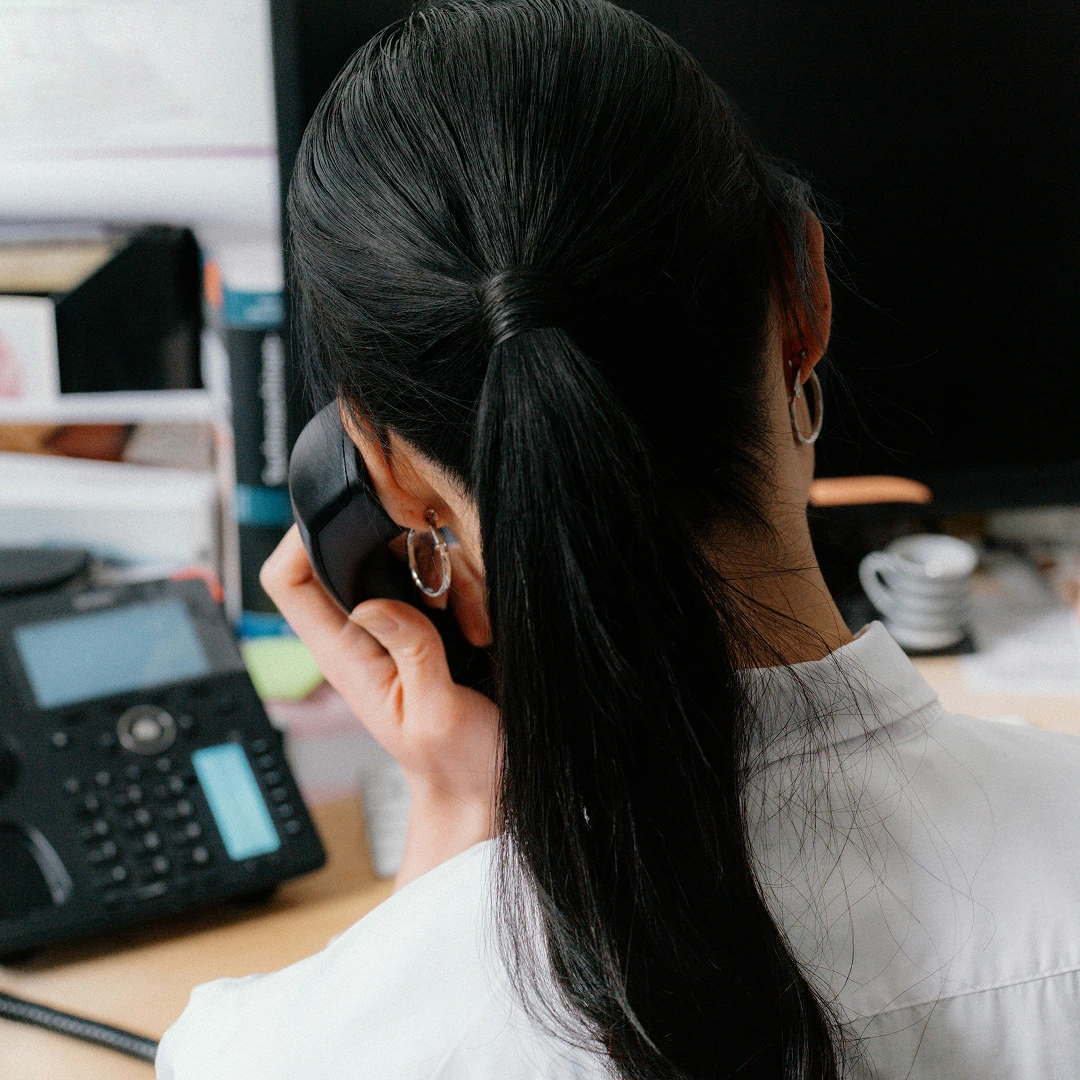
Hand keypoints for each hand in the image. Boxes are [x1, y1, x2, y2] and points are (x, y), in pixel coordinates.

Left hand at [260, 526, 499, 887]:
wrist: (488, 784)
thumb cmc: (456, 764)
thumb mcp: (434, 714)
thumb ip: (409, 652)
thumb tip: (369, 603)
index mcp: (346, 657)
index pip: (288, 583)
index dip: (300, 541)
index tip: (346, 520)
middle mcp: (368, 633)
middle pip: (358, 550)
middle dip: (405, 548)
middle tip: (442, 588)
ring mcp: (403, 624)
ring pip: (413, 556)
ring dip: (452, 577)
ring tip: (473, 631)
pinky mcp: (438, 622)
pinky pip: (450, 575)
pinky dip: (474, 589)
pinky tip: (484, 631)